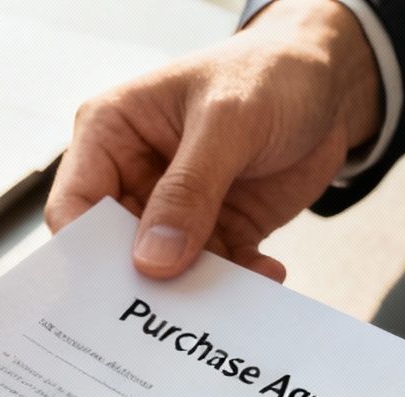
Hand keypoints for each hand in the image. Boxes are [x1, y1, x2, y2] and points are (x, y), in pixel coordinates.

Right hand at [45, 0, 381, 280]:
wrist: (330, 82)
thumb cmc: (269, 74)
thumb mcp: (228, 121)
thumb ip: (188, 190)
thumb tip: (152, 261)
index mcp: (111, 134)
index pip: (75, 206)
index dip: (88, 253)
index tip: (117, 288)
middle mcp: (133, 175)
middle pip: (117, 251)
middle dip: (145, 283)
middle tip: (172, 314)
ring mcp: (175, 209)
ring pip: (168, 272)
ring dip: (199, 290)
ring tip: (232, 299)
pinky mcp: (216, 231)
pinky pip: (216, 273)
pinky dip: (239, 282)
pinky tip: (267, 273)